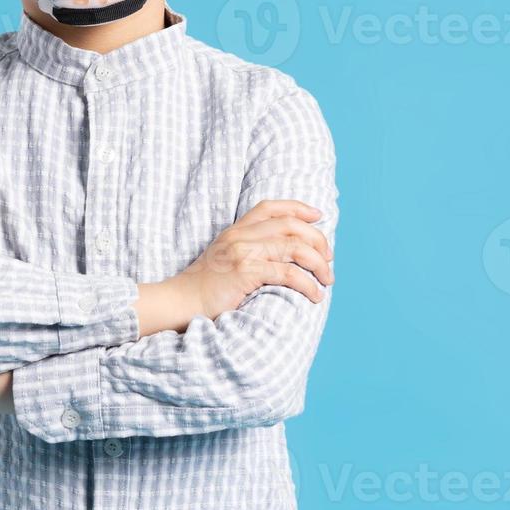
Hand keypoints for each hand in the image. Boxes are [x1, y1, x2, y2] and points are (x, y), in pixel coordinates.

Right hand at [170, 199, 332, 320]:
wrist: (180, 302)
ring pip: (294, 247)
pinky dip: (307, 283)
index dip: (298, 207)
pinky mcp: (245, 272)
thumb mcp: (224, 259)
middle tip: (328, 260)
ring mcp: (242, 252)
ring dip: (319, 264)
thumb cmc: (205, 288)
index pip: (270, 207)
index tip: (318, 217)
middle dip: (318, 240)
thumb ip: (247, 250)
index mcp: (235, 230)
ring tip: (327, 280)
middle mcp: (240, 236)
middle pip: (291, 226)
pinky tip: (314, 294)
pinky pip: (287, 273)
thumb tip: (283, 255)